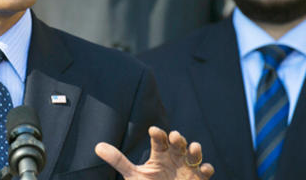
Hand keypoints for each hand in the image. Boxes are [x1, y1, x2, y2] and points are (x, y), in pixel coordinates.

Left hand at [95, 126, 213, 179]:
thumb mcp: (134, 176)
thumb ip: (118, 161)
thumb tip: (97, 146)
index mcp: (160, 154)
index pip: (159, 139)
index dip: (158, 134)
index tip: (153, 131)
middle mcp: (175, 157)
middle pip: (178, 142)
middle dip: (178, 138)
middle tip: (175, 137)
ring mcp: (188, 167)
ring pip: (194, 153)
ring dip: (195, 149)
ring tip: (193, 148)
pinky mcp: (199, 178)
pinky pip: (207, 170)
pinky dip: (207, 168)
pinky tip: (205, 168)